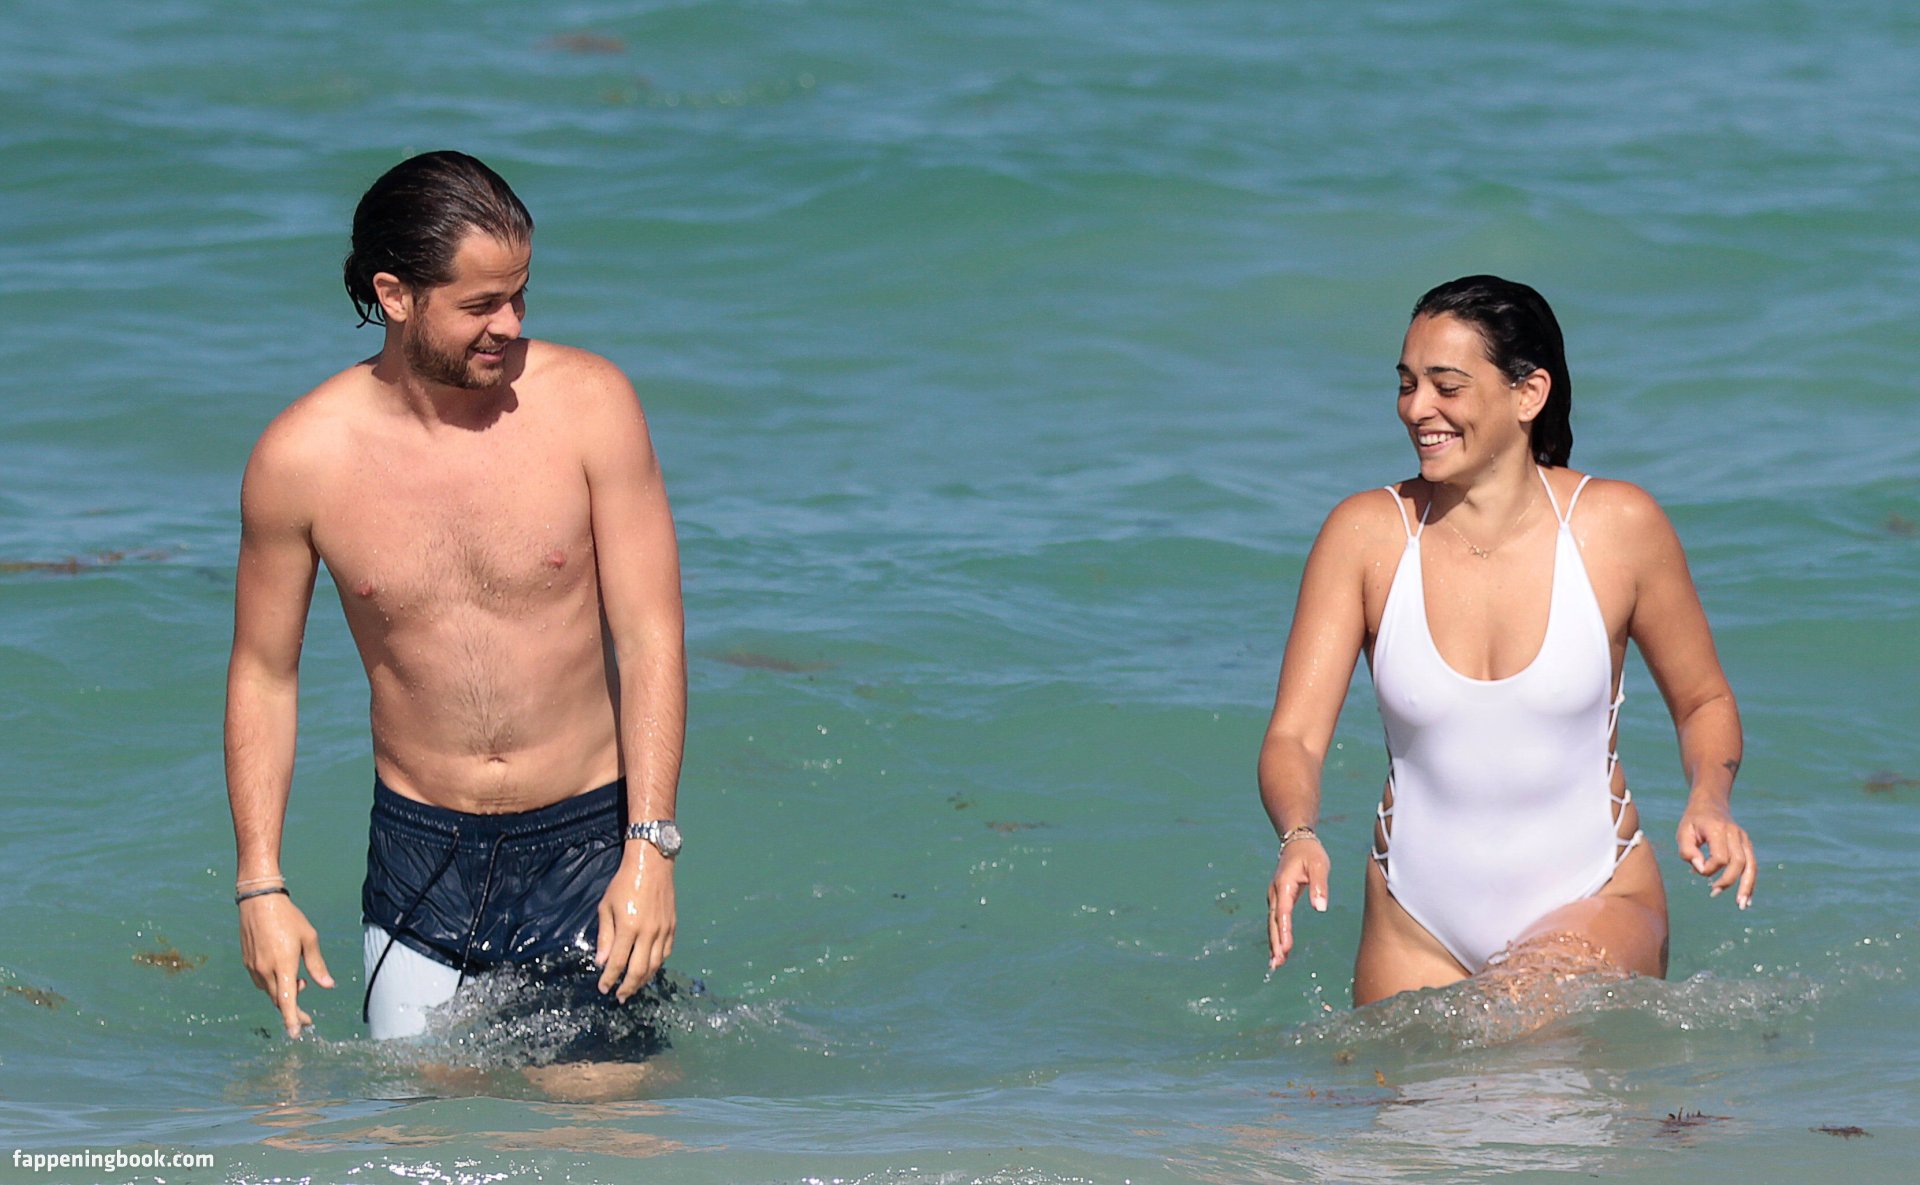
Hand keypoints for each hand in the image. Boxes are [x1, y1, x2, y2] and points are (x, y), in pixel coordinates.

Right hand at [238, 894, 332, 1037]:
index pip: (286, 1000)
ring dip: (284, 995)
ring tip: (300, 984)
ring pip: (269, 992)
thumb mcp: (309, 938)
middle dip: (293, 1011)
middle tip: (308, 1018)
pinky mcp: (247, 962)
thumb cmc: (288, 917)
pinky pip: (261, 982)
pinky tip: (284, 975)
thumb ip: (317, 964)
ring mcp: (254, 967)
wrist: (259, 901)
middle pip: (278, 1000)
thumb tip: (328, 985)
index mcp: (283, 965)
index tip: (295, 1033)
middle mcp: (266, 969)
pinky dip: (274, 985)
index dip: (291, 1018)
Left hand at [595, 843, 675, 1000]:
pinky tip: (649, 970)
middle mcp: (648, 933)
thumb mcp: (606, 907)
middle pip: (639, 970)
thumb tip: (602, 962)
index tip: (603, 989)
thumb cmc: (623, 883)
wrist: (651, 864)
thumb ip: (605, 936)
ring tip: (634, 987)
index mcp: (628, 928)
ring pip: (655, 965)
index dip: (610, 979)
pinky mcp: (672, 927)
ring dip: (644, 980)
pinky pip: (666, 953)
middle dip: (628, 986)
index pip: (618, 962)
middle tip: (620, 996)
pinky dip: (657, 965)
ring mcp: (663, 931)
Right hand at [1266, 837, 1329, 969]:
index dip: (1283, 931)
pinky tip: (1281, 950)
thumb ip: (1319, 887)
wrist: (1297, 842)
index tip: (1285, 948)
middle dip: (1275, 943)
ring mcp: (1275, 896)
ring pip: (1272, 923)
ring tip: (1276, 964)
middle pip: (1273, 922)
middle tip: (1276, 964)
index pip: (1283, 912)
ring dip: (1274, 942)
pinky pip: (1276, 920)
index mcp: (1284, 885)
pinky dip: (1277, 935)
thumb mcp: (1319, 866)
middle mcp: (1276, 893)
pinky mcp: (1279, 899)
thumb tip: (1320, 908)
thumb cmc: (1310, 854)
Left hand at [1676, 802, 1755, 908]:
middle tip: (1713, 893)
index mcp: (1718, 829)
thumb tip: (1701, 868)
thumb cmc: (1693, 821)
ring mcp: (1744, 838)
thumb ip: (1687, 851)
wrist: (1710, 804)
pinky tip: (1747, 898)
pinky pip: (1752, 865)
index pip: (1720, 857)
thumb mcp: (1683, 832)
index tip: (1697, 869)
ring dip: (1747, 886)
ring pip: (1751, 865)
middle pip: (1739, 862)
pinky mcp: (1747, 844)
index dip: (1709, 868)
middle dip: (1728, 881)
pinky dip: (1750, 882)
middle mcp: (1735, 833)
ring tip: (1742, 905)